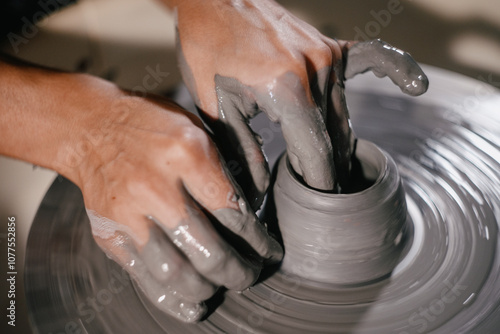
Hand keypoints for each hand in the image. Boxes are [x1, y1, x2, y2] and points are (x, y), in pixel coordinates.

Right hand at [73, 94, 282, 321]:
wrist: (91, 128)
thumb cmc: (152, 127)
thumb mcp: (198, 130)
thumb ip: (227, 168)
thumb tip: (254, 211)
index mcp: (187, 155)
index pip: (233, 215)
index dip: (258, 242)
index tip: (269, 252)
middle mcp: (157, 188)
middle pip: (209, 251)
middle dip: (239, 272)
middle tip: (251, 275)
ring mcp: (129, 215)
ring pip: (177, 273)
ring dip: (209, 289)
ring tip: (223, 287)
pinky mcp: (111, 234)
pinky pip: (144, 277)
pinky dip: (173, 299)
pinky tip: (194, 305)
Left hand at [173, 0, 427, 198]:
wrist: (214, 0)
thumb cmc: (208, 49)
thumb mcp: (217, 106)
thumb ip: (243, 151)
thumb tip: (259, 192)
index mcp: (287, 90)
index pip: (316, 153)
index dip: (318, 184)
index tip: (318, 206)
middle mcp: (317, 71)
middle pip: (336, 137)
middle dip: (327, 169)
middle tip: (317, 195)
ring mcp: (328, 54)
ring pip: (345, 114)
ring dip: (339, 142)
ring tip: (331, 169)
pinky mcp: (331, 44)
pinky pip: (372, 59)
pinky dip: (395, 71)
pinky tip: (416, 86)